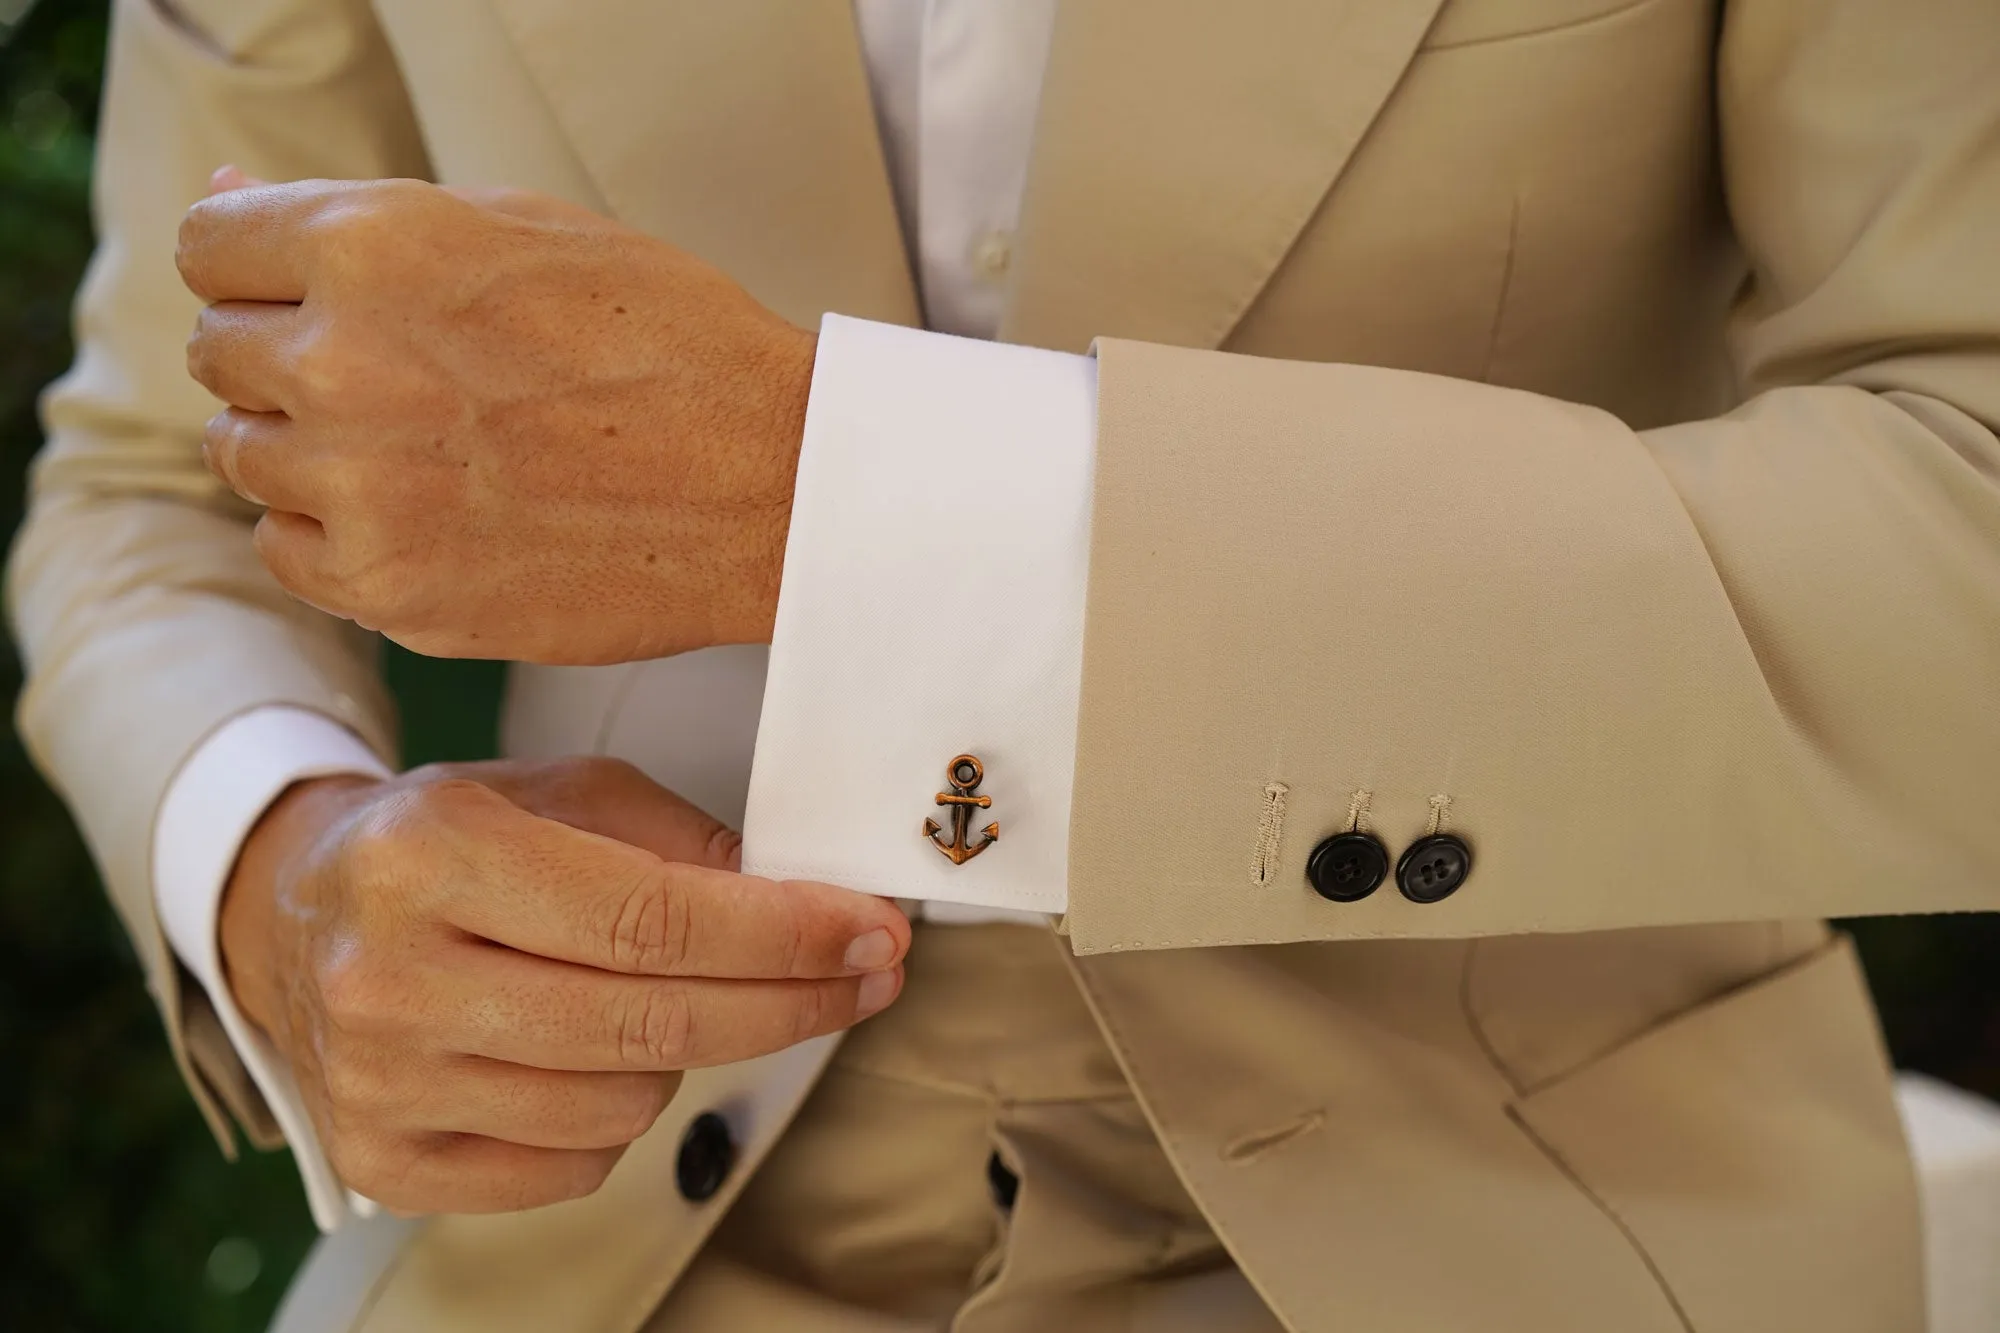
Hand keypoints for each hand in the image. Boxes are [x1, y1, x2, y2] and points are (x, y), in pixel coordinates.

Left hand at [178, 170, 815, 663]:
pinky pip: (289, 551)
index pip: (209, 246)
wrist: (773, 485)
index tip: (311, 291)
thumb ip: (363, 219)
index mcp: (374, 247)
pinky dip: (337, 533)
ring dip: (311, 447)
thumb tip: (221, 203)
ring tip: (427, 448)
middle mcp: (342, 365)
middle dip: (291, 353)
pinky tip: (427, 512)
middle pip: (222, 353)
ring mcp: (361, 490)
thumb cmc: (671, 342)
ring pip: (245, 456)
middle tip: (403, 376)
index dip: (262, 265)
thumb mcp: (523, 228)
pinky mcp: (391, 588)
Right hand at [219, 757, 907, 1213]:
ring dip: (687, 1051)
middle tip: (866, 975)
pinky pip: (572, 1167)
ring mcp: (382, 1082)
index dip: (783, 935)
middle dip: (790, 1002)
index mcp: (430, 855)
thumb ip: (678, 839)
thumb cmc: (439, 843)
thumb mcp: (556, 790)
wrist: (290, 913)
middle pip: (650, 1022)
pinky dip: (615, 1116)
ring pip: (623, 1104)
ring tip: (665, 996)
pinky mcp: (386, 1161)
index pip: (649, 919)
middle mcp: (392, 976)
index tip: (871, 932)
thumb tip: (806, 903)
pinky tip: (595, 1054)